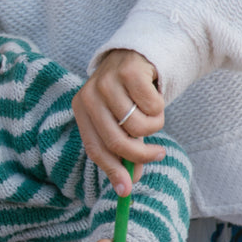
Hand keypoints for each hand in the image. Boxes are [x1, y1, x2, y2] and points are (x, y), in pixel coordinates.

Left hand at [73, 49, 166, 195]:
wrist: (140, 51)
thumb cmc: (128, 93)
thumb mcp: (121, 121)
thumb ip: (125, 148)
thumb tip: (129, 183)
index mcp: (81, 110)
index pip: (94, 148)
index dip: (111, 170)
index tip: (127, 190)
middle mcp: (89, 95)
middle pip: (116, 141)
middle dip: (141, 154)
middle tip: (160, 154)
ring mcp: (107, 81)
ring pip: (139, 125)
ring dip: (154, 125)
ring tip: (153, 113)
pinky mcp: (128, 71)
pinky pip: (153, 106)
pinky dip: (160, 106)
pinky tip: (154, 94)